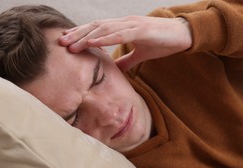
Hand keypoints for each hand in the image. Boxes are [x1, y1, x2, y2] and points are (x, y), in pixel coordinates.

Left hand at [60, 16, 191, 70]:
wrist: (181, 35)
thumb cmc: (161, 42)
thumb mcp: (140, 54)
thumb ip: (126, 60)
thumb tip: (113, 69)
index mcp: (122, 28)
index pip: (97, 30)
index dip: (81, 35)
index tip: (67, 42)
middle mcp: (123, 23)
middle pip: (95, 27)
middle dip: (77, 34)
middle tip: (60, 42)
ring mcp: (131, 25)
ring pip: (103, 29)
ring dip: (86, 37)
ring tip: (71, 45)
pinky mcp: (140, 30)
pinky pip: (119, 34)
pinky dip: (104, 38)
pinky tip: (92, 43)